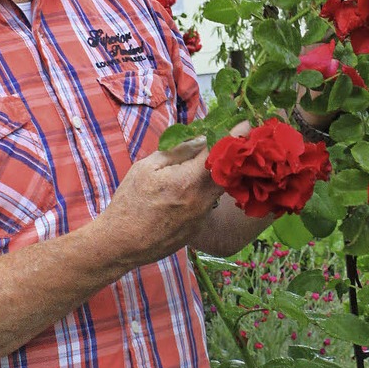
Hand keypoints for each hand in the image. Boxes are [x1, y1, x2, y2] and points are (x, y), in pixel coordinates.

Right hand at [97, 138, 223, 267]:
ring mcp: (202, 217)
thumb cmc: (130, 201)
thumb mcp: (147, 168)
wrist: (121, 243)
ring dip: (219, 173)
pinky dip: (206, 191)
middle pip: (229, 172)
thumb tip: (201, 139)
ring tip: (208, 162)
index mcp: (188, 181)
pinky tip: (190, 188)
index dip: (234, 136)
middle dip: (231, 155)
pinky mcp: (198, 228)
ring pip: (219, 188)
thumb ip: (177, 151)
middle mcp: (202, 200)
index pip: (219, 153)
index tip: (247, 123)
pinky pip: (208, 203)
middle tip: (232, 141)